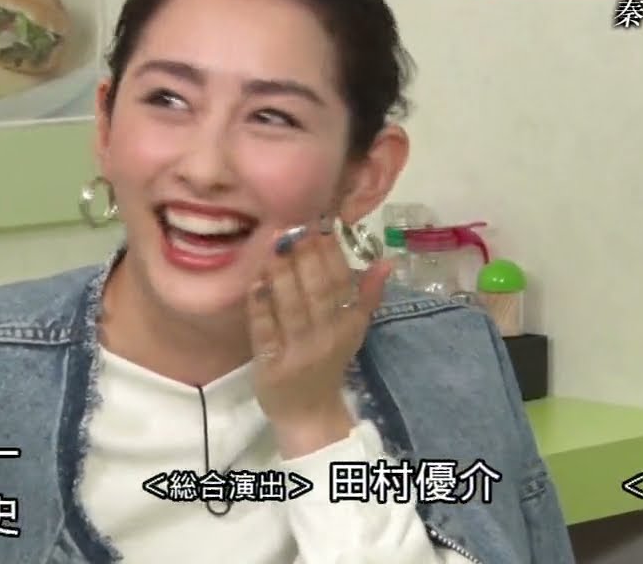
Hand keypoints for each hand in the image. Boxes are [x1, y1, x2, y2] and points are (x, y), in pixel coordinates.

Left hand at [246, 221, 391, 458]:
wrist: (309, 414)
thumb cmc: (329, 363)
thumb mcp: (353, 331)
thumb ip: (366, 296)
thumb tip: (386, 261)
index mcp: (348, 328)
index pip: (342, 286)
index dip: (331, 256)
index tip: (321, 227)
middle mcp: (325, 339)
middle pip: (316, 293)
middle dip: (305, 259)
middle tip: (293, 228)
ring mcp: (296, 353)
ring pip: (290, 308)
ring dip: (281, 275)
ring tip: (273, 247)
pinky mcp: (270, 365)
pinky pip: (264, 331)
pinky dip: (259, 306)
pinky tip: (255, 282)